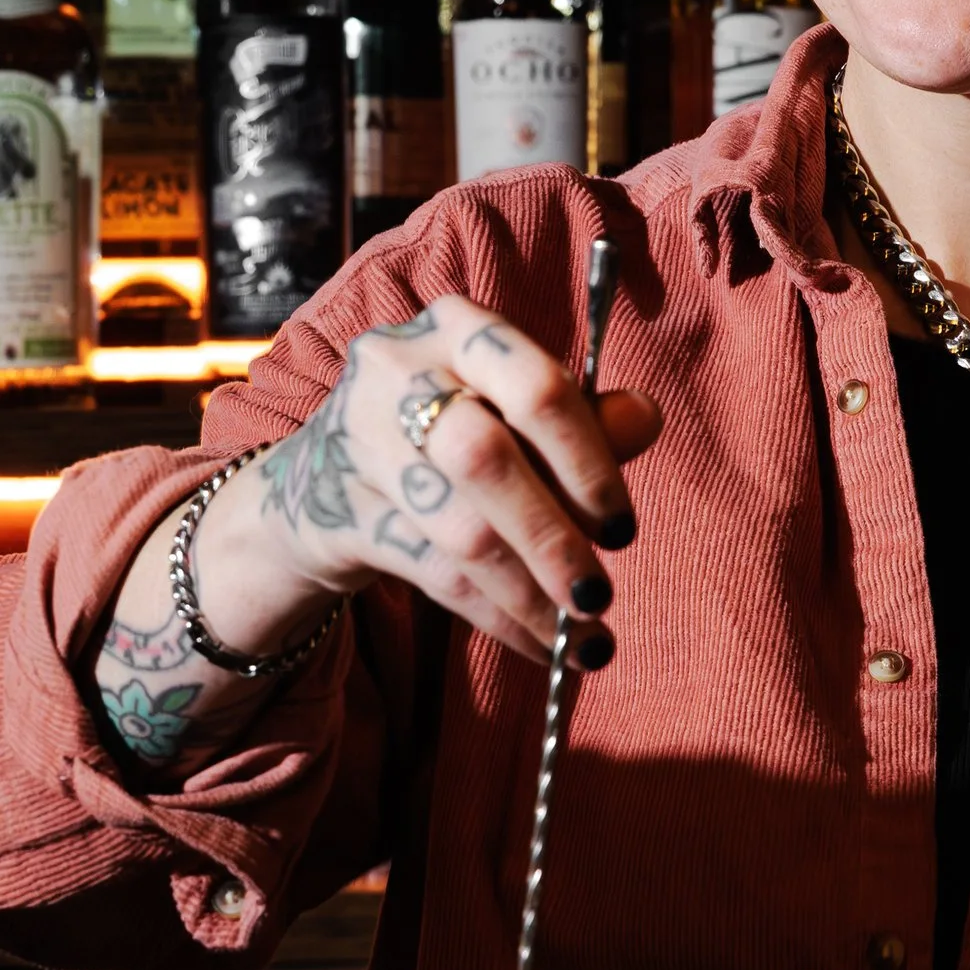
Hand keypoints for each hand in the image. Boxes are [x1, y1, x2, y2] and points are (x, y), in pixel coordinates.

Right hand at [211, 297, 659, 672]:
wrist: (323, 476)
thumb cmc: (448, 434)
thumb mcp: (510, 409)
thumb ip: (581, 417)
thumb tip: (646, 419)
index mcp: (458, 327)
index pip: (537, 387)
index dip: (590, 461)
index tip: (621, 527)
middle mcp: (398, 370)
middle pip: (486, 459)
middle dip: (553, 538)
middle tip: (598, 595)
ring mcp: (358, 439)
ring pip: (459, 529)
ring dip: (529, 593)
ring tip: (582, 636)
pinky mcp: (337, 512)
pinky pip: (432, 574)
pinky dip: (494, 615)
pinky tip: (536, 642)